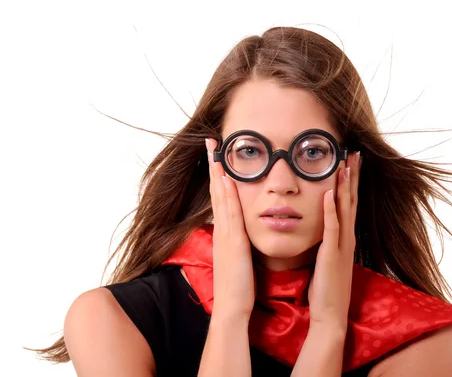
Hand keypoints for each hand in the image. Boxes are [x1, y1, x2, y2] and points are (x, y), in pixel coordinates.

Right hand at [205, 138, 255, 320]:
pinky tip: (226, 177)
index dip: (218, 176)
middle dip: (214, 166)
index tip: (217, 156)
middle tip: (211, 142)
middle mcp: (222, 229)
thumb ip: (238, 244)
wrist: (232, 308)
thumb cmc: (239, 286)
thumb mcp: (238, 258)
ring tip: (215, 150)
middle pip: (217, 191)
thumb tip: (240, 234)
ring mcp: (225, 234)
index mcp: (226, 233)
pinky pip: (229, 211)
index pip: (221, 198)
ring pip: (221, 196)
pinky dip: (226, 193)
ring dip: (217, 172)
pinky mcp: (232, 240)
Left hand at [307, 151, 360, 330]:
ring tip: (345, 163)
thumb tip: (323, 226)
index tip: (349, 160)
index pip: (348, 203)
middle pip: (351, 200)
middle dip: (352, 175)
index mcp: (344, 237)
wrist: (330, 313)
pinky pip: (332, 227)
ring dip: (345, 185)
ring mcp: (342, 245)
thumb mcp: (327, 257)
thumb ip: (328, 240)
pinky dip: (332, 209)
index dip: (350, 181)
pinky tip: (330, 193)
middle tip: (354, 152)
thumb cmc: (325, 286)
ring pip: (345, 208)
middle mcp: (347, 237)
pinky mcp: (332, 254)